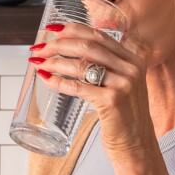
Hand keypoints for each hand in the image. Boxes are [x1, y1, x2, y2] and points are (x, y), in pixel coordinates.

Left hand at [29, 21, 158, 162]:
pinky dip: (59, 82)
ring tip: (38, 64)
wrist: (137, 145)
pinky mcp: (113, 100)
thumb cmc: (123, 116)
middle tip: (38, 49)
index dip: (72, 29)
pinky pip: (79, 87)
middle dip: (58, 45)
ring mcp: (124, 83)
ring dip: (54, 62)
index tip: (50, 30)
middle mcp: (131, 67)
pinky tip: (46, 80)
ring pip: (81, 65)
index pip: (98, 35)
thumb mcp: (122, 84)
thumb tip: (70, 51)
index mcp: (133, 58)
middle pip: (87, 46)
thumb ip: (107, 66)